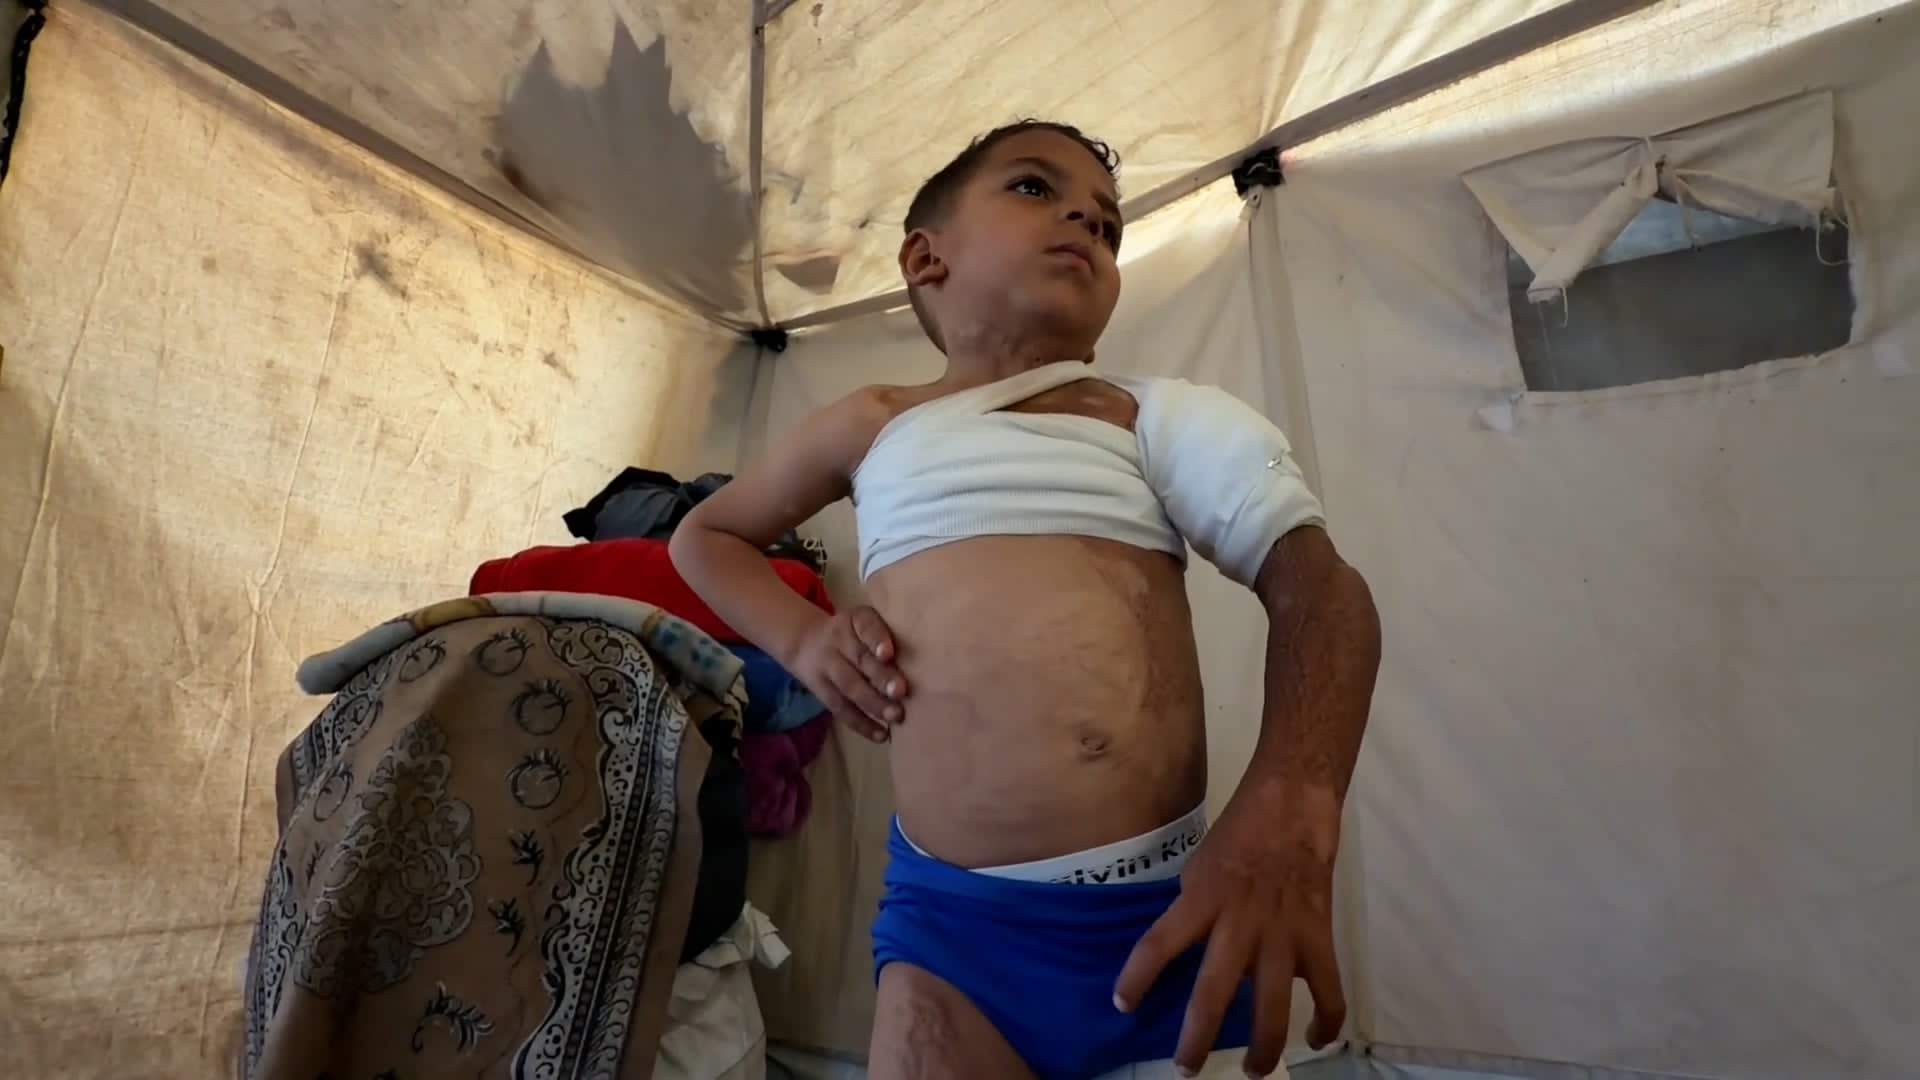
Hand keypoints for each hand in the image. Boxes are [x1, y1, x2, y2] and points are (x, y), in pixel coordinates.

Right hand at [789, 606, 907, 742]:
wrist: (803, 641)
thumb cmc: (852, 634)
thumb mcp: (864, 622)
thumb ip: (885, 638)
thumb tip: (923, 667)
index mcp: (854, 620)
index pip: (866, 625)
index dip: (877, 639)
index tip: (888, 654)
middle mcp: (837, 640)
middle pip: (859, 659)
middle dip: (881, 677)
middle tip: (901, 692)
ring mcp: (827, 666)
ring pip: (849, 686)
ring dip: (873, 704)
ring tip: (896, 716)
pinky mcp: (821, 691)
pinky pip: (841, 709)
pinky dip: (862, 724)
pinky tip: (881, 735)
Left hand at [1113, 792, 1345, 1077]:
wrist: (1292, 803)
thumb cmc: (1240, 831)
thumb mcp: (1201, 867)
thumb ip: (1197, 910)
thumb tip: (1194, 947)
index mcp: (1201, 900)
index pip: (1157, 944)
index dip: (1136, 979)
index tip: (1122, 1005)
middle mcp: (1237, 923)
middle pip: (1211, 993)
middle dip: (1197, 1039)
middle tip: (1186, 1070)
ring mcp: (1281, 933)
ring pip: (1272, 1005)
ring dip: (1263, 1046)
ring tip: (1255, 1072)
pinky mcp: (1318, 936)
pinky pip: (1328, 989)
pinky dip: (1326, 1020)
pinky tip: (1317, 1039)